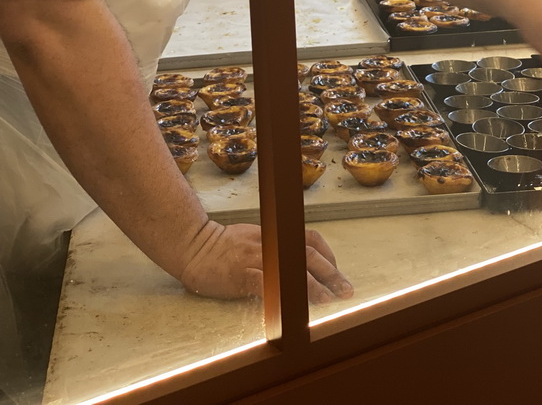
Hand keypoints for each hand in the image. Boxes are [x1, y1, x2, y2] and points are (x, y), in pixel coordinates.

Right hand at [179, 221, 353, 303]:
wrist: (194, 246)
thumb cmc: (223, 245)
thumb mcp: (255, 237)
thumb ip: (277, 245)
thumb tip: (298, 258)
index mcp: (276, 234)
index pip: (310, 240)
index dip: (328, 256)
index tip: (337, 271)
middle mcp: (271, 243)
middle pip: (308, 255)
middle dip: (331, 273)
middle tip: (346, 289)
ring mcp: (258, 258)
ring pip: (292, 269)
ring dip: (313, 285)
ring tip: (329, 299)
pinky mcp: (243, 274)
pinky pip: (268, 285)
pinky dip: (284, 294)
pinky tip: (293, 307)